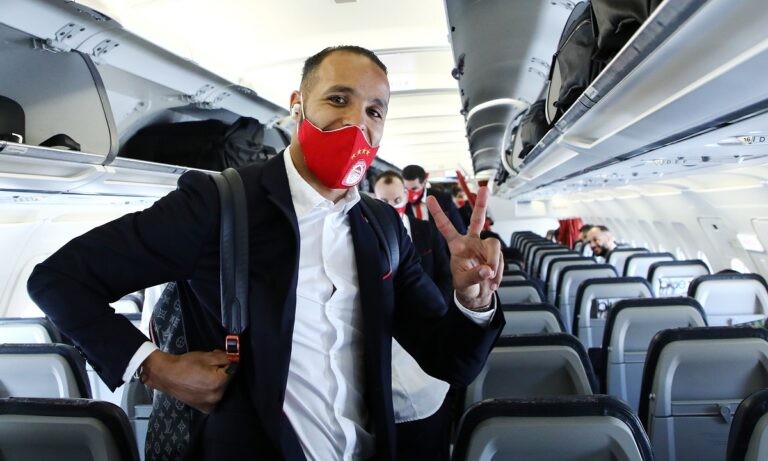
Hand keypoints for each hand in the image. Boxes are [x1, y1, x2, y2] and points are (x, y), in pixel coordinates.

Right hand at [141, 349, 232, 413]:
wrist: (166, 375)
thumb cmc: (185, 364)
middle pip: (227, 381)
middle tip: (208, 367)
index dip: (225, 362)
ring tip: (202, 376)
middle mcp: (217, 396)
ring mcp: (210, 404)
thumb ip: (225, 357)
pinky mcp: (204, 408)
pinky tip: (201, 385)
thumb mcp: (207, 356)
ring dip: (216, 382)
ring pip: (221, 389)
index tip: (218, 359)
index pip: (233, 370)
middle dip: (221, 372)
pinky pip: (214, 398)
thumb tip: (235, 358)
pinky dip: (211, 392)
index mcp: (219, 382)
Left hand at [427, 187, 502, 309]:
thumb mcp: (464, 283)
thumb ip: (474, 276)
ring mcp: (484, 246)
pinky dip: (498, 272)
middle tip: (485, 189)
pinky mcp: (495, 254)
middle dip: (481, 204)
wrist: (478, 295)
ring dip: (494, 262)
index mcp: (457, 246)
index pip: (445, 227)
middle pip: (477, 220)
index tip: (430, 198)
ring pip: (494, 245)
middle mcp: (471, 242)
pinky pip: (500, 258)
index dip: (438, 213)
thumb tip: (487, 270)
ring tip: (490, 277)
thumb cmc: (465, 286)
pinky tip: (493, 280)